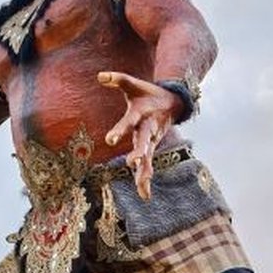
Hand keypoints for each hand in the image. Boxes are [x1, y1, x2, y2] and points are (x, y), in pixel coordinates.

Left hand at [99, 71, 180, 199]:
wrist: (173, 102)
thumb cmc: (148, 94)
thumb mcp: (133, 84)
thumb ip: (117, 79)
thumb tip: (99, 76)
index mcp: (142, 114)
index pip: (129, 122)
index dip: (120, 130)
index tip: (109, 141)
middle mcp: (148, 129)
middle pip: (144, 141)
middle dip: (139, 152)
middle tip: (133, 162)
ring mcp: (152, 141)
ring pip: (149, 158)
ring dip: (145, 171)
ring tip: (142, 187)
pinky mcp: (152, 148)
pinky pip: (149, 166)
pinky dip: (146, 179)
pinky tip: (144, 195)